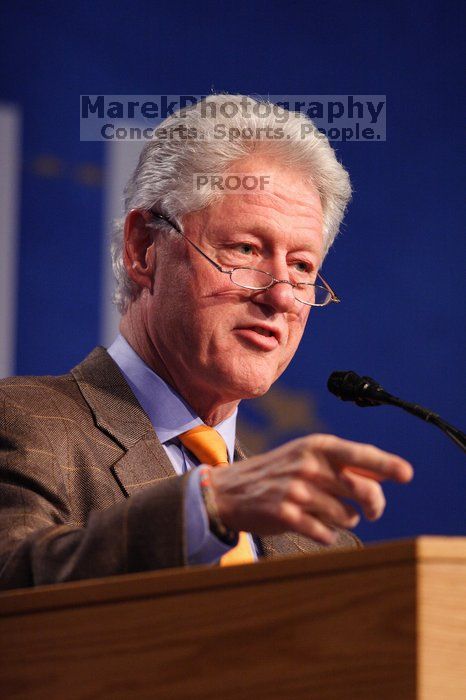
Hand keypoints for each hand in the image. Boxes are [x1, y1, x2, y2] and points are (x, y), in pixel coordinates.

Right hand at [209, 433, 412, 544]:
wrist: (229, 491)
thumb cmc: (277, 473)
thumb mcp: (305, 455)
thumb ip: (341, 463)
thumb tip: (381, 476)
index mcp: (317, 446)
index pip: (360, 454)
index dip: (387, 465)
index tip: (406, 474)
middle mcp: (309, 465)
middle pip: (362, 490)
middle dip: (374, 505)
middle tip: (372, 511)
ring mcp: (297, 490)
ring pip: (347, 515)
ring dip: (343, 520)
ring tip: (324, 513)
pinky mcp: (286, 514)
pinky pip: (325, 533)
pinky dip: (325, 534)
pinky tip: (314, 527)